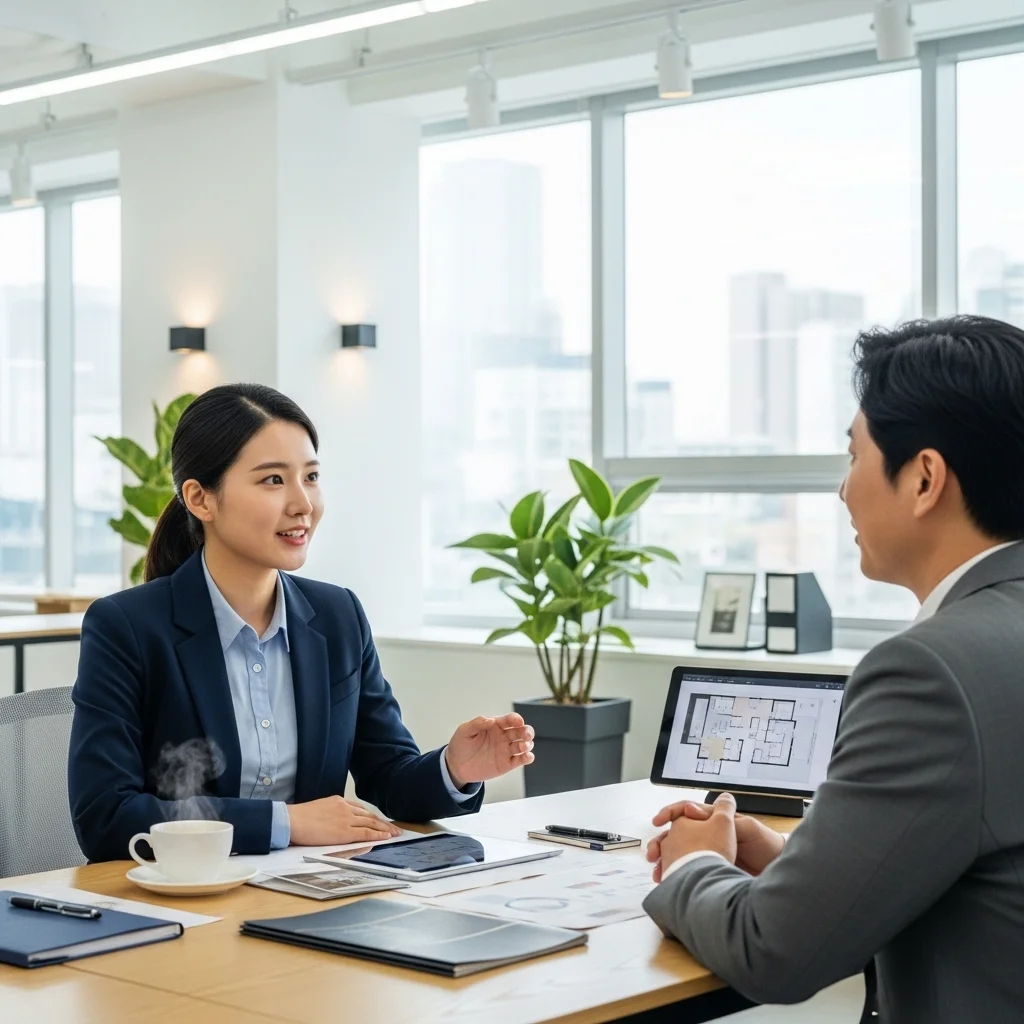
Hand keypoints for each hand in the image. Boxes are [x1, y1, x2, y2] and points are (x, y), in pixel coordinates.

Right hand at [286, 796, 402, 846]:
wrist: (291, 820)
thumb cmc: (298, 818)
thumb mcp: (319, 809)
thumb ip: (331, 814)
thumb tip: (336, 823)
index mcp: (338, 801)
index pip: (360, 809)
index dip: (372, 816)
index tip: (379, 820)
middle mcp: (345, 808)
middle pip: (369, 815)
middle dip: (382, 822)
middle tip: (394, 828)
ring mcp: (346, 819)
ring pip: (371, 823)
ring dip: (384, 828)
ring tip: (394, 833)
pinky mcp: (344, 831)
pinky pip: (366, 833)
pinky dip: (377, 835)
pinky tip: (385, 837)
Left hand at [444, 713, 534, 788]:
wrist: (456, 766)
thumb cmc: (461, 745)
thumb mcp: (464, 731)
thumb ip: (477, 723)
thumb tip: (490, 720)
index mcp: (495, 725)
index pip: (509, 719)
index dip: (516, 719)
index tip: (518, 721)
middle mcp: (503, 736)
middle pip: (521, 731)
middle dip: (527, 731)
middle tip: (526, 734)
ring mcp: (506, 750)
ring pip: (523, 745)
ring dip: (527, 744)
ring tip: (523, 746)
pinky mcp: (507, 764)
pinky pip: (520, 760)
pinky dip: (527, 758)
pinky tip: (527, 756)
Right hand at [646, 795, 785, 880]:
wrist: (778, 870)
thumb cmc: (766, 845)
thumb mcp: (748, 827)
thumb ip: (724, 818)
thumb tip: (694, 810)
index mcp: (715, 821)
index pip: (685, 812)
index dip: (670, 813)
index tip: (658, 820)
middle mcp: (708, 836)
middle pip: (676, 835)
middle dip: (661, 843)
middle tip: (652, 854)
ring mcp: (708, 854)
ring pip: (679, 855)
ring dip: (666, 862)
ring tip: (659, 873)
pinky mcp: (710, 871)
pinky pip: (688, 871)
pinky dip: (677, 876)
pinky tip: (671, 882)